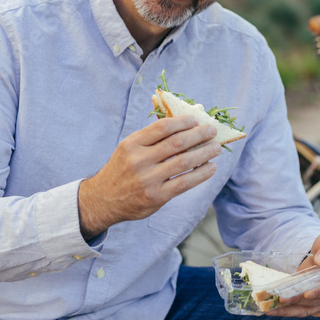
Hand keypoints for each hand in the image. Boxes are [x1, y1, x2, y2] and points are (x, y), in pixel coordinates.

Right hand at [77, 116, 222, 238]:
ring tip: (216, 148)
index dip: (182, 122)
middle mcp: (139, 160)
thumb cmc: (122, 169)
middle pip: (176, 143)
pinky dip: (201, 174)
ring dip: (204, 153)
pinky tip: (211, 168)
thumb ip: (150, 136)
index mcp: (132, 144)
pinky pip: (184, 182)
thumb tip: (181, 120)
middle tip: (212, 130)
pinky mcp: (156, 196)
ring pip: (183, 162)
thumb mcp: (128, 148)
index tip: (196, 119)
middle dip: (198, 135)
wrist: (103, 199)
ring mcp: (148, 180)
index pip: (162, 127)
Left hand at [268, 230, 319, 317]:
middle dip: (298, 300)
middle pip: (316, 301)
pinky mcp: (315, 305)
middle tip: (282, 299)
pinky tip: (274, 310)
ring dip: (289, 310)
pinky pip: (301, 311)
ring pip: (307, 309)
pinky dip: (288, 311)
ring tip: (272, 308)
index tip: (307, 293)